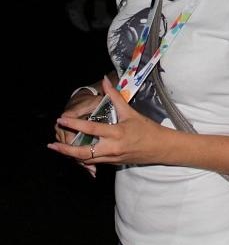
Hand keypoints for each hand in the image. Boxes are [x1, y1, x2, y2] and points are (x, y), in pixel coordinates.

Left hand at [48, 77, 167, 167]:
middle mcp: (111, 148)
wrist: (159, 148)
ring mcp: (111, 158)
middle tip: (52, 145)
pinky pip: (94, 162)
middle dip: (66, 150)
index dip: (74, 124)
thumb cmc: (146, 129)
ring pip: (86, 160)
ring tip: (60, 149)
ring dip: (72, 155)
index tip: (62, 120)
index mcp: (116, 134)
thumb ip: (115, 97)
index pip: (90, 129)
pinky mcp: (113, 163)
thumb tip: (105, 81)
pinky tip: (76, 154)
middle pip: (83, 153)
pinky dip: (84, 158)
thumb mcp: (130, 112)